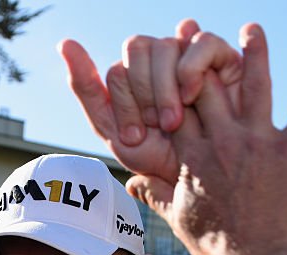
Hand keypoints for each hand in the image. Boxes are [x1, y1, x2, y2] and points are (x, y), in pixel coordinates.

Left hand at [61, 19, 241, 185]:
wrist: (201, 181)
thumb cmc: (158, 157)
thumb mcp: (115, 130)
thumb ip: (88, 89)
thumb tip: (64, 42)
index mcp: (133, 77)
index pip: (116, 70)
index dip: (123, 104)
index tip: (134, 137)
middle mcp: (158, 61)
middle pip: (136, 48)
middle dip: (142, 94)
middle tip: (156, 128)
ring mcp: (188, 55)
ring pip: (164, 45)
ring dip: (164, 88)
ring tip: (174, 122)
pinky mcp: (221, 56)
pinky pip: (202, 42)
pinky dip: (192, 68)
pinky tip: (193, 96)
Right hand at [130, 24, 286, 254]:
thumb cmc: (214, 244)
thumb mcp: (176, 217)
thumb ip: (156, 194)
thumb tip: (134, 186)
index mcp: (192, 156)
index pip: (176, 106)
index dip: (170, 78)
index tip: (167, 57)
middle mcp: (223, 141)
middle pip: (209, 85)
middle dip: (204, 55)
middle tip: (202, 32)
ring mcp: (259, 143)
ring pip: (256, 86)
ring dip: (256, 54)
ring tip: (252, 30)